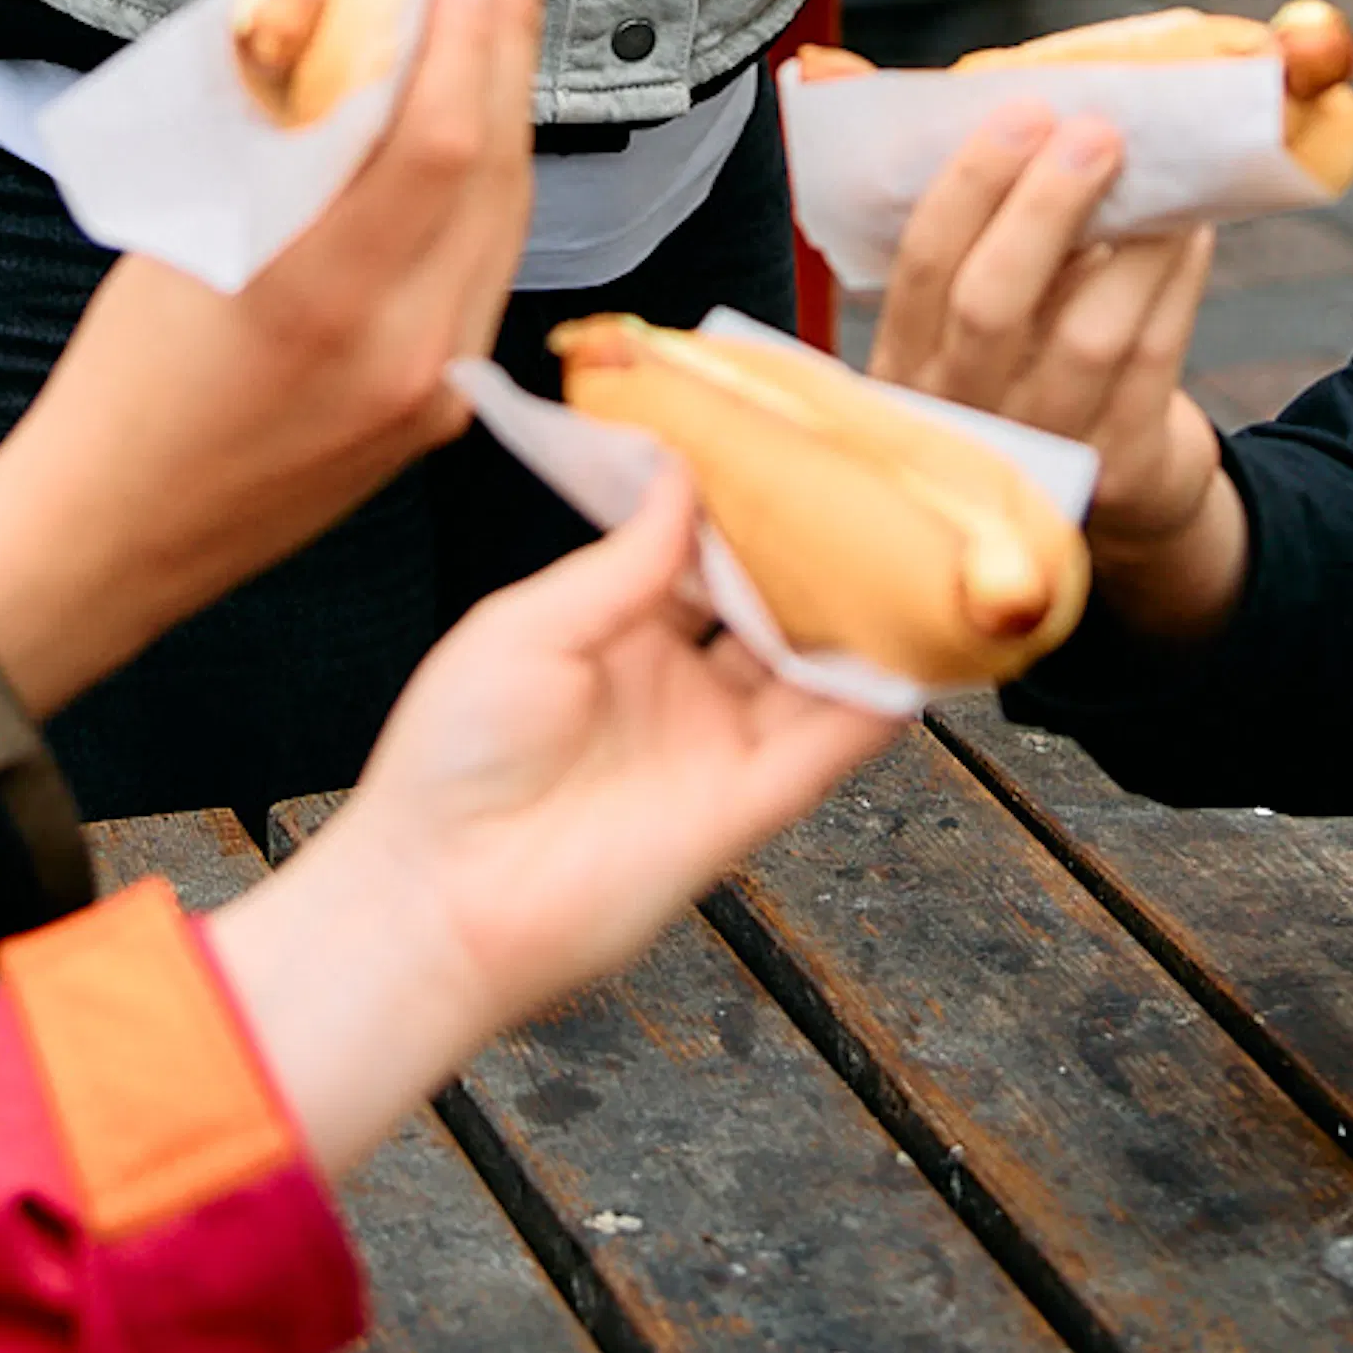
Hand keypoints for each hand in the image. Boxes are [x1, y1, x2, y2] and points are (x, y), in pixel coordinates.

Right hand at [0, 0, 541, 710]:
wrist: (118, 531)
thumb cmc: (124, 380)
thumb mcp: (180, 232)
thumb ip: (273, 133)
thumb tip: (330, 18)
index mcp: (324, 300)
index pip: (439, 146)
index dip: (467, 41)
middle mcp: (405, 352)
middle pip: (496, 175)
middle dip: (507, 53)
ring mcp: (437, 390)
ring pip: (507, 224)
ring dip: (509, 117)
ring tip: (503, 24)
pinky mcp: (444, 411)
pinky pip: (487, 276)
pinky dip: (487, 193)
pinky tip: (479, 135)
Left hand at [202, 472, 899, 1172]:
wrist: (440, 900)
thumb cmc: (452, 762)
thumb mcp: (527, 627)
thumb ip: (621, 561)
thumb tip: (681, 475)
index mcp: (611, 635)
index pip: (698, 558)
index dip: (743, 511)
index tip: (787, 452)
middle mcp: (672, 687)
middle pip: (766, 611)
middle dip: (815, 559)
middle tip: (867, 492)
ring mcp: (712, 746)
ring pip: (811, 673)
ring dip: (860, 625)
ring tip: (912, 557)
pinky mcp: (742, 807)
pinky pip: (826, 747)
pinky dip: (873, 704)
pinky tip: (912, 655)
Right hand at [869, 104, 1232, 636]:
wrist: (1110, 496)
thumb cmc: (1030, 365)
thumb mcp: (968, 318)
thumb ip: (968, 230)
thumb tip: (956, 93)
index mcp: (907, 365)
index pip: (921, 269)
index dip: (969, 186)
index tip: (1023, 113)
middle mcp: (964, 414)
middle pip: (992, 304)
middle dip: (1045, 206)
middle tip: (1097, 133)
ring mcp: (1045, 447)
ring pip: (1089, 336)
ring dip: (1133, 243)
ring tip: (1161, 180)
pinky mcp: (1122, 465)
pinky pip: (1156, 358)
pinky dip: (1177, 282)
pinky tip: (1190, 232)